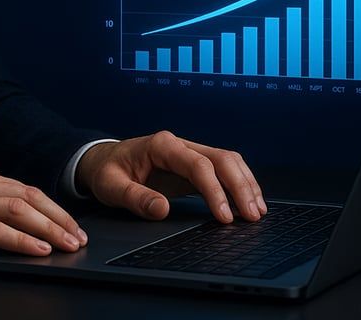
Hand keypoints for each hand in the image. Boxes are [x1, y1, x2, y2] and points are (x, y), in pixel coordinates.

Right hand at [0, 166, 87, 260]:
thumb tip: (19, 219)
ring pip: (18, 210)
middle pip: (29, 197)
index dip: (54, 208)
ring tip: (67, 245)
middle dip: (59, 218)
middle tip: (79, 238)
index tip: (72, 225)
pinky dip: (21, 240)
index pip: (26, 189)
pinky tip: (37, 250)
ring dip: (48, 229)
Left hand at [75, 130, 265, 223]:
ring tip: (257, 211)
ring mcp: (189, 153)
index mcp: (162, 145)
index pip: (198, 165)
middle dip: (240, 186)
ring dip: (245, 184)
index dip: (215, 190)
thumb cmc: (107, 171)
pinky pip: (222, 171)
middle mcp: (180, 145)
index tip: (225, 216)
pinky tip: (247, 202)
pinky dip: (238, 184)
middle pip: (221, 159)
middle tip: (252, 215)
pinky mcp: (193, 166)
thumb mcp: (111, 186)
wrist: (103, 160)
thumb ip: (135, 197)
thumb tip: (162, 209)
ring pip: (227, 161)